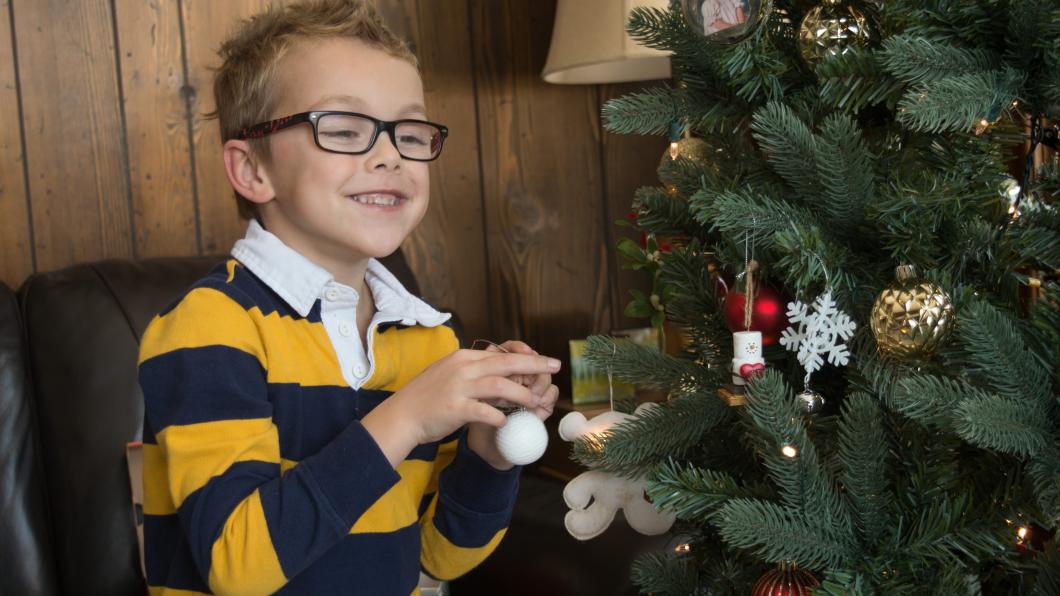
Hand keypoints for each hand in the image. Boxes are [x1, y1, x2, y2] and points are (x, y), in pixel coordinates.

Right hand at [361, 348, 560, 467]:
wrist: (401, 416)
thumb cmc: (426, 398)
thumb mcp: (449, 376)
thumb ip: (473, 373)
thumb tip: (498, 376)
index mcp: (462, 358)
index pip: (499, 353)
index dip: (523, 357)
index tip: (541, 361)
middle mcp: (462, 368)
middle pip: (505, 362)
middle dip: (534, 364)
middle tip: (555, 365)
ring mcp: (458, 387)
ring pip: (499, 385)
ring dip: (521, 394)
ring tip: (536, 403)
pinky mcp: (455, 408)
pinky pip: (484, 411)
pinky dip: (499, 416)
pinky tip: (506, 423)